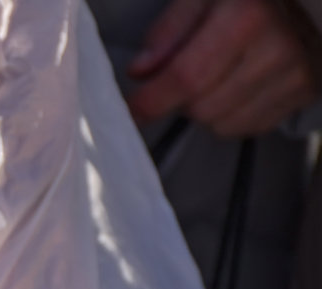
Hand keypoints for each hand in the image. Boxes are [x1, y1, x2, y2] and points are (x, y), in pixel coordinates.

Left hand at [128, 0, 320, 137]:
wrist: (304, 2)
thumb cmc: (245, 0)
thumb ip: (169, 31)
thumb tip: (141, 70)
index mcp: (247, 15)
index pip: (187, 76)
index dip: (151, 100)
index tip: (132, 111)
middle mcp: (276, 46)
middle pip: (201, 108)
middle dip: (181, 100)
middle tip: (188, 75)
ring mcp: (295, 73)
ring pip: (221, 125)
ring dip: (206, 110)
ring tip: (217, 78)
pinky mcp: (304, 92)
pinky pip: (246, 128)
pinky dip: (230, 116)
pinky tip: (238, 88)